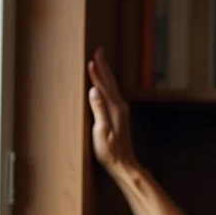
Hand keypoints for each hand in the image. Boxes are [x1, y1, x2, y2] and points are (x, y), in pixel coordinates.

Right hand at [86, 47, 136, 175]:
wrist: (124, 164)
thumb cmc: (110, 151)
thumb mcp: (101, 131)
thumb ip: (99, 110)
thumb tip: (94, 90)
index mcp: (115, 109)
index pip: (104, 86)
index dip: (97, 72)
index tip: (91, 59)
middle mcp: (121, 108)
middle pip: (110, 82)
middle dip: (104, 66)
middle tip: (99, 50)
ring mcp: (121, 112)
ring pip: (112, 87)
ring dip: (106, 73)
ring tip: (101, 62)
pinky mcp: (120, 117)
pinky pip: (112, 95)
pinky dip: (107, 85)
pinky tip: (105, 85)